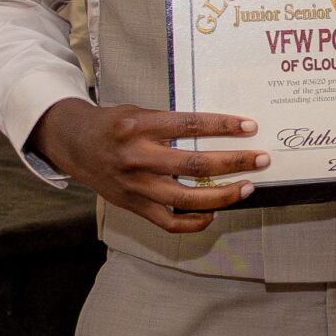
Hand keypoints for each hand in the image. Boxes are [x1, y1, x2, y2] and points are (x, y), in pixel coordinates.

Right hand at [28, 99, 266, 233]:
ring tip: (247, 187)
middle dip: (234, 162)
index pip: (190, 125)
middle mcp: (137, 156)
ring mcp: (135, 185)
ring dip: (222, 195)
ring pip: (186, 197)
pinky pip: (168, 222)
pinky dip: (194, 222)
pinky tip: (213, 213)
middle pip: (194, 164)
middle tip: (261, 159)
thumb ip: (171, 124)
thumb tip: (217, 131)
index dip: (222, 126)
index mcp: (139, 127)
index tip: (249, 127)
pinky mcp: (132, 205)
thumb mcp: (139, 112)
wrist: (74, 144)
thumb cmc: (114, 125)